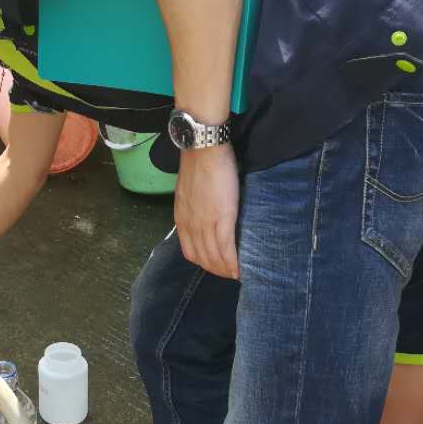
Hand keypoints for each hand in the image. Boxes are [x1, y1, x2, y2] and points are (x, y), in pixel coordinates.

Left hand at [174, 144, 239, 278]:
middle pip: (202, 258)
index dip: (203, 262)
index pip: (190, 251)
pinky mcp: (222, 217)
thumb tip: (205, 213)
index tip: (215, 266)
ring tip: (238, 274)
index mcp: (182, 218)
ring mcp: (205, 223)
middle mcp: (191, 225)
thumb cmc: (198, 164)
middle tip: (230, 274)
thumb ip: (194, 206)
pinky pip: (227, 247)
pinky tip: (241, 268)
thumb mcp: (188, 190)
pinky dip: (233, 261)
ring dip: (226, 269)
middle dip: (216, 270)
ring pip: (214, 256)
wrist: (203, 148)